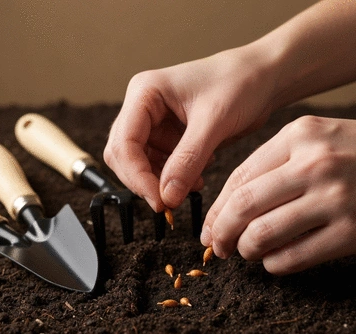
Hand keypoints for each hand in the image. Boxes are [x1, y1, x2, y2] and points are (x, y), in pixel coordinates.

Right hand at [104, 44, 275, 211]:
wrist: (263, 77)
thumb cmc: (241, 82)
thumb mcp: (214, 121)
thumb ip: (188, 160)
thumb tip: (167, 197)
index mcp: (145, 93)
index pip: (124, 143)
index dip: (137, 177)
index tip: (160, 201)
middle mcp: (143, 107)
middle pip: (124, 155)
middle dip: (145, 181)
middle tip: (169, 202)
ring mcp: (155, 122)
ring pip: (140, 163)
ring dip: (161, 181)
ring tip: (192, 184)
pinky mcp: (168, 135)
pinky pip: (160, 164)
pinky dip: (173, 178)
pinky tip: (196, 177)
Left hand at [201, 115, 355, 274]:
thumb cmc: (352, 156)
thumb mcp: (311, 143)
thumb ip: (268, 167)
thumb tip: (223, 210)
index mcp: (299, 135)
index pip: (238, 178)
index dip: (216, 209)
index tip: (207, 228)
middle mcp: (316, 163)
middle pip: (244, 206)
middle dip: (221, 232)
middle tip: (218, 246)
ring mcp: (337, 198)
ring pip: (262, 234)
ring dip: (245, 250)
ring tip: (245, 252)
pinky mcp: (353, 232)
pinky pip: (293, 257)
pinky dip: (273, 264)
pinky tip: (273, 261)